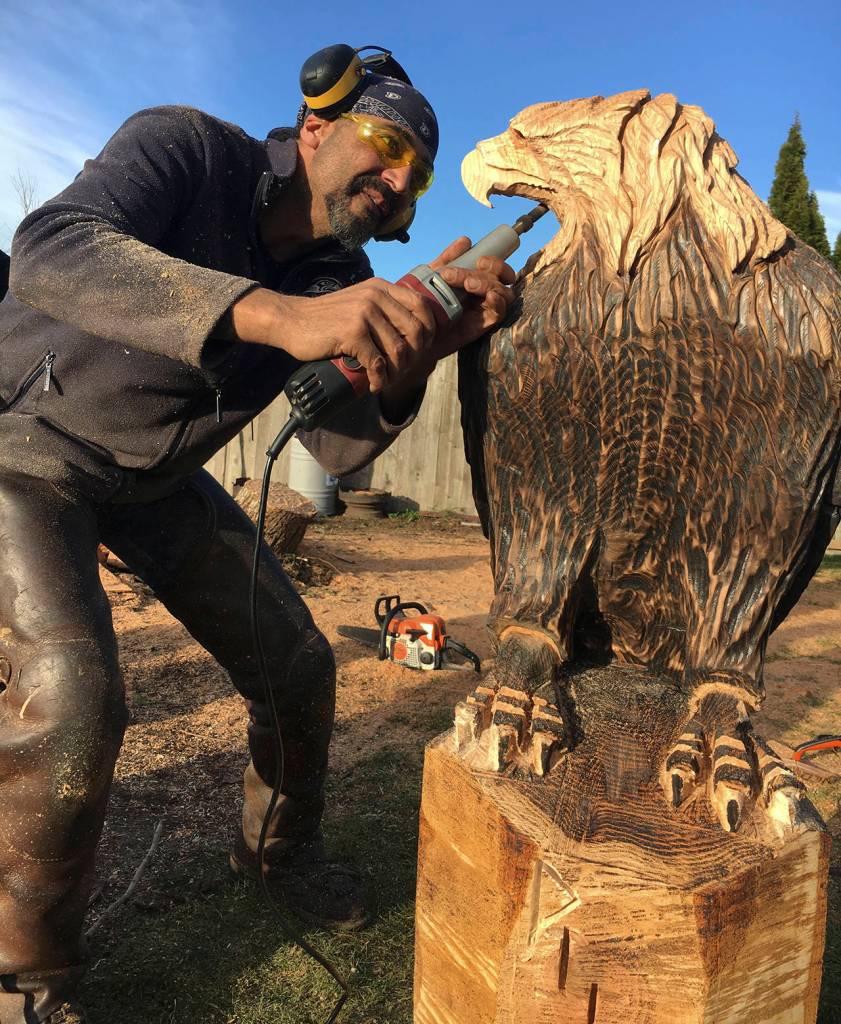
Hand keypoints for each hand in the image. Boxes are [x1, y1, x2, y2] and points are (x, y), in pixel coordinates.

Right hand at [228, 279, 437, 392]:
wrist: (291, 320)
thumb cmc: (325, 319)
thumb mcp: (358, 302)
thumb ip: (382, 309)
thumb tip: (412, 333)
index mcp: (381, 288)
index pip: (421, 306)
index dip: (429, 331)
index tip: (421, 349)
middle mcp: (375, 297)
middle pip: (416, 331)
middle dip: (415, 357)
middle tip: (402, 371)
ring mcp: (364, 314)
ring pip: (399, 350)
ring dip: (397, 372)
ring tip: (387, 380)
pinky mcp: (352, 333)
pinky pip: (377, 363)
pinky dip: (379, 379)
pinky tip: (374, 385)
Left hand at [428, 236, 516, 359]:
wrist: (416, 330)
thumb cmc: (425, 303)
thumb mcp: (433, 276)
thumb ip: (448, 259)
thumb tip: (466, 241)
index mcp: (477, 280)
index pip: (496, 269)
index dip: (494, 263)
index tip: (479, 260)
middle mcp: (484, 294)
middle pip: (500, 279)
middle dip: (484, 274)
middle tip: (462, 277)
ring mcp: (485, 309)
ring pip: (502, 293)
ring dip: (487, 285)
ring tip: (468, 285)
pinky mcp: (483, 325)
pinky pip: (499, 313)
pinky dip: (497, 303)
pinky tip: (489, 297)